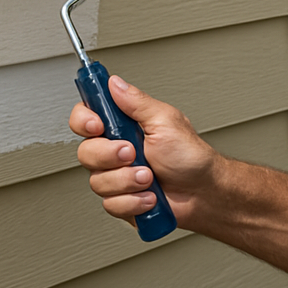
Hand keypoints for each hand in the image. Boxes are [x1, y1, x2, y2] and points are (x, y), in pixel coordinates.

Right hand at [69, 75, 216, 227]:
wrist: (203, 192)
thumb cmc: (190, 156)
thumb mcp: (166, 121)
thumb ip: (137, 102)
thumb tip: (114, 83)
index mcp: (124, 126)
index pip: (86, 116)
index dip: (84, 120)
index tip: (97, 125)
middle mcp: (115, 150)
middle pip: (86, 152)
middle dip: (110, 156)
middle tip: (134, 153)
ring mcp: (117, 176)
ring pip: (98, 181)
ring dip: (128, 181)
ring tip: (150, 177)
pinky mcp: (121, 200)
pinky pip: (111, 204)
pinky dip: (134, 201)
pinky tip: (150, 195)